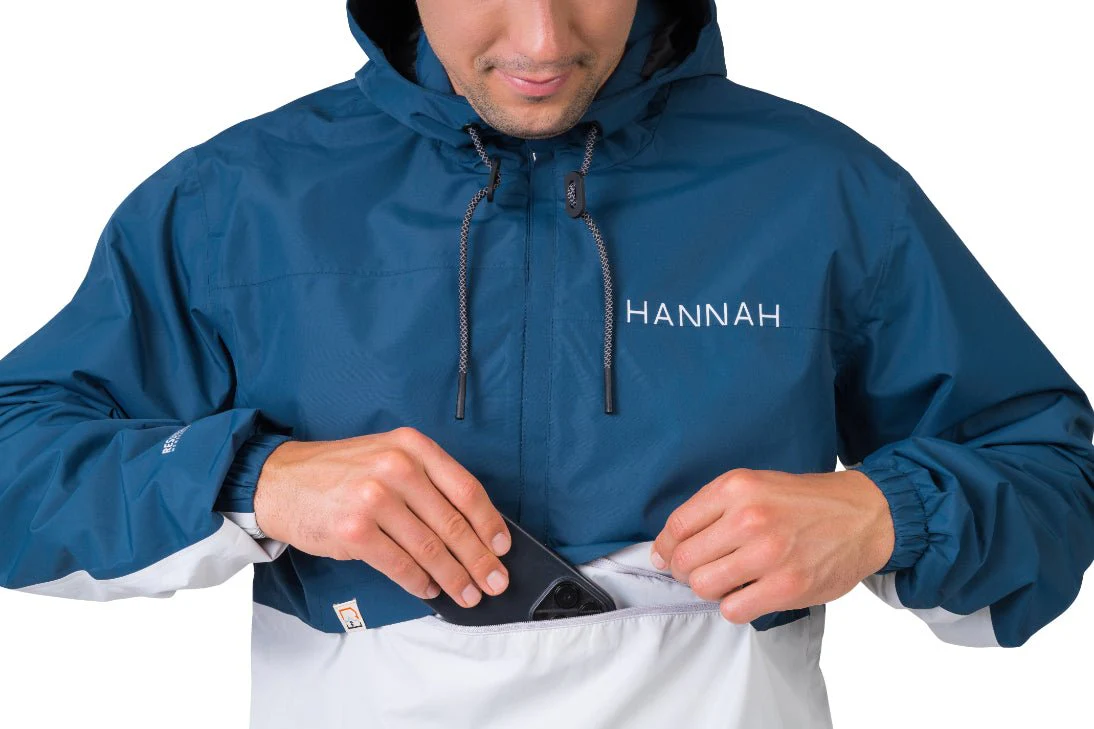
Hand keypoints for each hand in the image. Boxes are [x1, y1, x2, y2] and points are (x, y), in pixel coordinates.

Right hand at [253, 426, 511, 608]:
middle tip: (494, 581)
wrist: (280, 481)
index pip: (466, 489)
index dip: (490, 523)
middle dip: (479, 560)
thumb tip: (472, 527)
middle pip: (453, 524)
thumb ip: (427, 481)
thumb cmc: (340, 472)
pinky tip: (429, 589)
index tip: (502, 547)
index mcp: (412, 447)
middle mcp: (396, 468)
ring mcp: (374, 500)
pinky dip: (419, 583)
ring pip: (430, 549)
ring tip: (467, 594)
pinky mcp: (354, 532)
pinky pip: (400, 565)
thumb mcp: (387, 455)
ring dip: (454, 578)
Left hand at [649, 468, 894, 623]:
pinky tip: (748, 594)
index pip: (676, 526)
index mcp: (736, 488)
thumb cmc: (802, 502)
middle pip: (684, 559)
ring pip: (703, 586)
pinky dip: (734, 606)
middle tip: (699, 570)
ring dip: (709, 589)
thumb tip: (665, 547)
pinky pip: (733, 610)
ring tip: (726, 581)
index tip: (666, 556)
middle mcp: (749, 518)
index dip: (664, 547)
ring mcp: (769, 554)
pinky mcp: (787, 586)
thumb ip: (710, 509)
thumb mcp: (754, 485)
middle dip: (684, 570)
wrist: (863, 515)